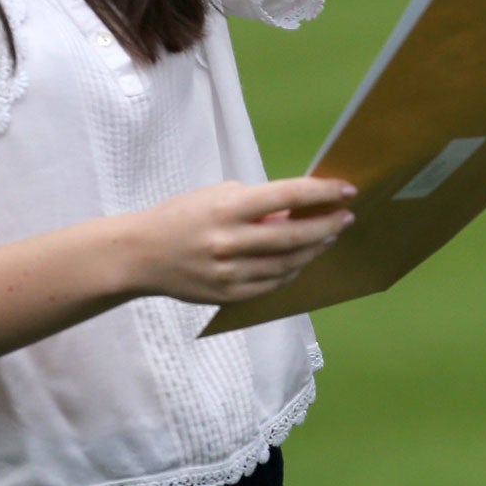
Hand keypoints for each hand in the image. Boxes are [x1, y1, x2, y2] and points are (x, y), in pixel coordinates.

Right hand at [118, 176, 357, 304]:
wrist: (139, 255)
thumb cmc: (181, 217)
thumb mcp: (217, 196)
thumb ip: (258, 204)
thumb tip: (299, 209)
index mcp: (227, 209)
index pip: (287, 197)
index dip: (322, 193)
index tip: (347, 190)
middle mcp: (229, 242)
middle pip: (294, 235)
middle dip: (327, 225)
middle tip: (346, 217)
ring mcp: (229, 272)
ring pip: (288, 264)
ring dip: (314, 249)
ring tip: (328, 236)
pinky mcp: (227, 295)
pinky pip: (272, 284)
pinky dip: (292, 271)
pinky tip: (302, 259)